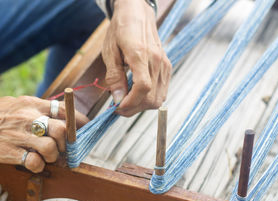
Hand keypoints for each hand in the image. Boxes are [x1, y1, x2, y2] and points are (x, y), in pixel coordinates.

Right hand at [0, 96, 88, 172]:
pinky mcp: (10, 152)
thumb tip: (58, 117)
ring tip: (45, 157)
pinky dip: (39, 167)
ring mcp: (19, 135)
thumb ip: (36, 109)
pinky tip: (32, 164)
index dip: (80, 121)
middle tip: (62, 149)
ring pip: (53, 148)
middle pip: (64, 130)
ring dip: (53, 156)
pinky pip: (36, 163)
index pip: (65, 110)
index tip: (85, 129)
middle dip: (67, 144)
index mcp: (31, 103)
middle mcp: (28, 117)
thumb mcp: (14, 103)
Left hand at [102, 0, 171, 116]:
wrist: (137, 14)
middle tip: (118, 107)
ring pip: (158, 98)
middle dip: (134, 108)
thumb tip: (117, 99)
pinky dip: (149, 98)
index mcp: (141, 54)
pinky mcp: (167, 67)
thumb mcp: (110, 52)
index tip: (117, 107)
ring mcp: (164, 65)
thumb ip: (114, 77)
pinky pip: (162, 91)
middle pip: (151, 98)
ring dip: (141, 105)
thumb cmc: (121, 29)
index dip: (130, 102)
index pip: (143, 87)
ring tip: (127, 100)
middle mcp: (157, 61)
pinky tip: (136, 94)